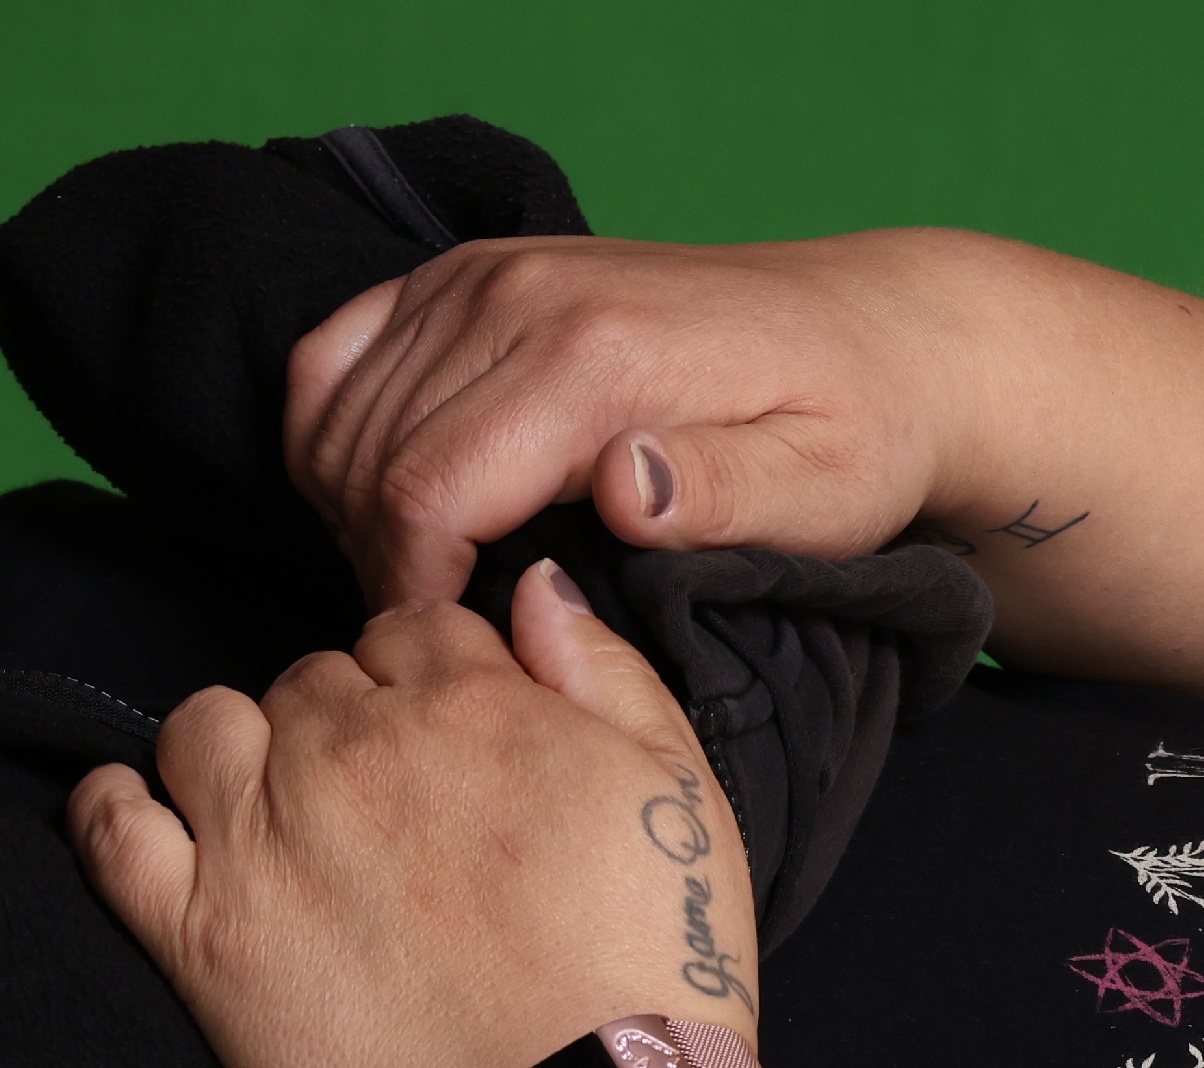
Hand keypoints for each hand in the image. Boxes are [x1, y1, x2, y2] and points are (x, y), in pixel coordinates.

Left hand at [69, 566, 761, 1067]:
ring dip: (241, 749)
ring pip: (205, 726)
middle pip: (312, 679)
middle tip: (398, 812)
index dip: (436, 680)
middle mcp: (346, 746)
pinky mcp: (201, 930)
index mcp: (466, 702)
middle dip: (348, 723)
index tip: (460, 744)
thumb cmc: (657, 970)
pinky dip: (113, 806)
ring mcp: (260, 834)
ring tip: (287, 815)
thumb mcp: (685, 796)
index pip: (412, 630)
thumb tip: (534, 583)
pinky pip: (110, 828)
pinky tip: (145, 816)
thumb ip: (608, 670)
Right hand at [286, 231, 970, 611]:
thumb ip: (725, 494)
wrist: (872, 332)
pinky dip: (332, 432)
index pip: (426, 491)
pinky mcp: (466, 273)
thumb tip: (624, 488)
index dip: (414, 594)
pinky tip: (390, 499)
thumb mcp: (828, 491)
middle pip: (366, 457)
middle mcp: (519, 296)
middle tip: (448, 638)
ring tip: (431, 580)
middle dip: (381, 563)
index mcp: (597, 357)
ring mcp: (482, 273)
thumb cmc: (856, 431)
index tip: (458, 659)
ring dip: (351, 506)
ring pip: (334, 409)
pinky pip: (334, 353)